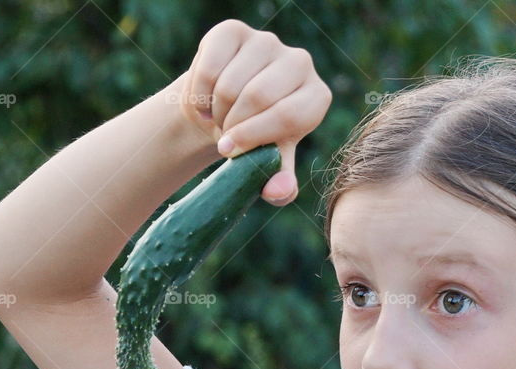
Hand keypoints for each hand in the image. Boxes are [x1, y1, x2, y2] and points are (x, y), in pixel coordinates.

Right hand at [175, 18, 331, 206]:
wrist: (223, 110)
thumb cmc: (254, 139)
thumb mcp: (269, 163)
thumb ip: (279, 183)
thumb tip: (277, 192)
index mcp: (317, 97)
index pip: (287, 116)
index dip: (252, 138)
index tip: (230, 152)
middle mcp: (300, 62)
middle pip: (257, 97)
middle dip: (232, 125)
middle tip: (224, 137)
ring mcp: (268, 41)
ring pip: (230, 83)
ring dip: (215, 111)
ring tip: (218, 120)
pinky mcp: (234, 30)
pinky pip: (209, 66)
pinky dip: (199, 94)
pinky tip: (205, 101)